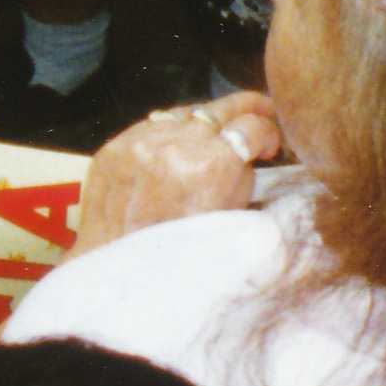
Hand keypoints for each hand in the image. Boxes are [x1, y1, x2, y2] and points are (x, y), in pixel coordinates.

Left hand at [78, 93, 278, 248]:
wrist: (117, 275)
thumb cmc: (180, 261)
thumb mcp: (231, 221)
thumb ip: (243, 178)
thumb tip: (250, 152)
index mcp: (209, 168)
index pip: (251, 127)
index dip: (269, 133)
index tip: (271, 145)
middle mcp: (173, 146)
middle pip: (220, 110)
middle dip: (245, 112)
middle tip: (261, 113)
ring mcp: (138, 142)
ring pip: (185, 114)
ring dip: (205, 124)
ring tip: (216, 137)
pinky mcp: (114, 146)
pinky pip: (152, 126)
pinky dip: (171, 134)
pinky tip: (178, 148)